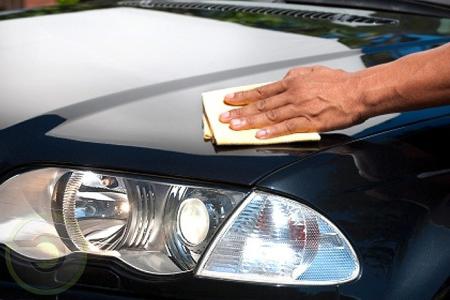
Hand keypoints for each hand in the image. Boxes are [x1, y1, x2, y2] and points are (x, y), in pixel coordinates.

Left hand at [219, 66, 366, 138]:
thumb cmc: (339, 83)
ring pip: (269, 116)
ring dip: (249, 122)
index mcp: (293, 82)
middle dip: (240, 111)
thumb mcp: (314, 72)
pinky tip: (259, 135)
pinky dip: (271, 132)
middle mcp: (292, 94)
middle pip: (261, 104)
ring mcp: (300, 108)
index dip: (243, 96)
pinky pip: (286, 128)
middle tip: (224, 117)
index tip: (229, 99)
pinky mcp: (309, 122)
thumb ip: (296, 76)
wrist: (359, 92)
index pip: (262, 90)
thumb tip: (283, 80)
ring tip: (234, 126)